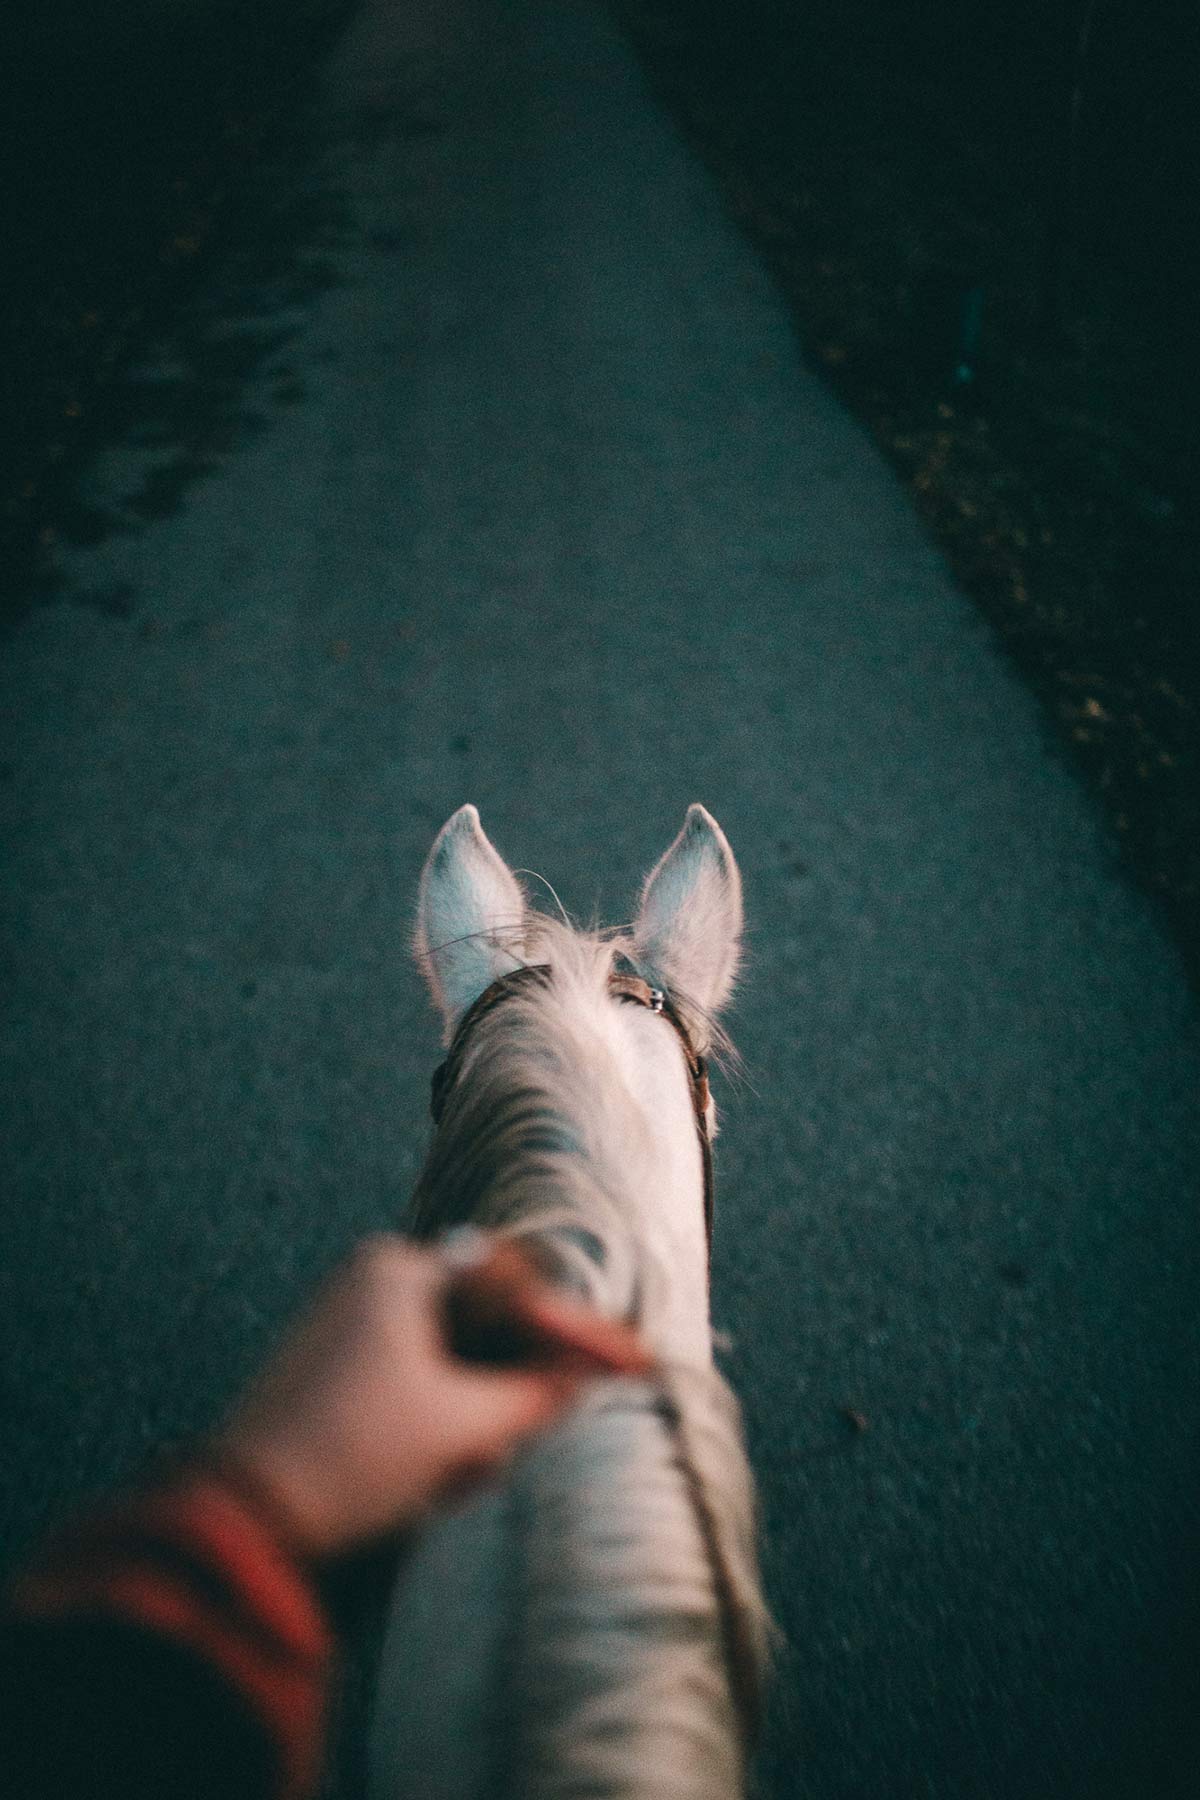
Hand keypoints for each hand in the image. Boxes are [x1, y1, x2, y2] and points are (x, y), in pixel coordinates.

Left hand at [212, 1234, 648, 1558]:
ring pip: (453, 1364)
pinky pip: (416, 1386)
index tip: (637, 1363)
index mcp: (400, 1272)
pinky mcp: (337, 1373)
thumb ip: (535, 1394)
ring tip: (459, 1476)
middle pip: (485, 1327)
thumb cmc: (350, 1457)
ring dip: (474, 1419)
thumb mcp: (459, 1429)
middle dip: (511, 1391)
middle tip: (522, 1443)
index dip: (579, 1334)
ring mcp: (351, 1325)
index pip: (516, 1290)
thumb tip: (586, 1376)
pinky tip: (435, 1479)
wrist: (242, 1519)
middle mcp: (373, 1282)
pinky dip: (439, 1427)